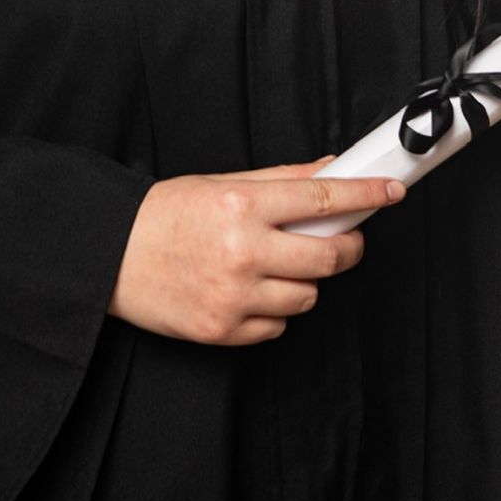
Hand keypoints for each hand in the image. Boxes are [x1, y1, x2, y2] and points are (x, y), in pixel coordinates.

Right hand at [107, 155, 405, 346]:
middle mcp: (242, 251)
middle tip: (344, 239)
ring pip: (308, 295)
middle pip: (328, 256)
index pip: (321, 199)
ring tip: (275, 263)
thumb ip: (280, 179)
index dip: (364, 194)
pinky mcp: (224, 331)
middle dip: (347, 246)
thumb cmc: (164, 215)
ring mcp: (234, 297)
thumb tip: (329, 169)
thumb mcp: (220, 184)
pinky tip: (252, 289)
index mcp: (241, 206)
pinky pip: (278, 326)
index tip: (391, 191)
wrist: (110, 256)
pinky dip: (274, 309)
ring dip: (305, 279)